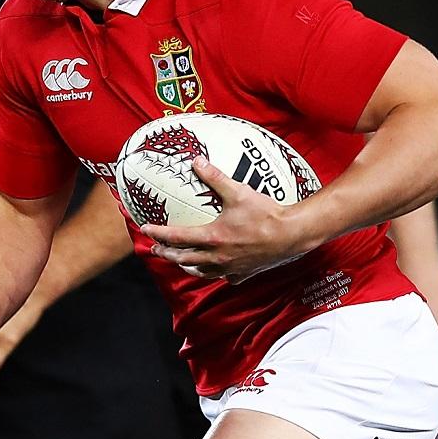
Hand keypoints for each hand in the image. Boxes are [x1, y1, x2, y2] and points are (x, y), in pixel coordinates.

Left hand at [138, 157, 313, 282]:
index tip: (146, 229)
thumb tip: (197, 161)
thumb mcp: (238, 191)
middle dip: (167, 254)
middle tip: (155, 249)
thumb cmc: (265, 213)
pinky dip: (216, 273)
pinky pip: (225, 277)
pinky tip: (216, 269)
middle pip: (184, 258)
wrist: (292, 234)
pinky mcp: (244, 273)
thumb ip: (215, 177)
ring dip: (187, 265)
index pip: (177, 237)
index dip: (159, 233)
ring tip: (180, 261)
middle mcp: (217, 256)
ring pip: (202, 271)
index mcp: (213, 237)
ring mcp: (230, 267)